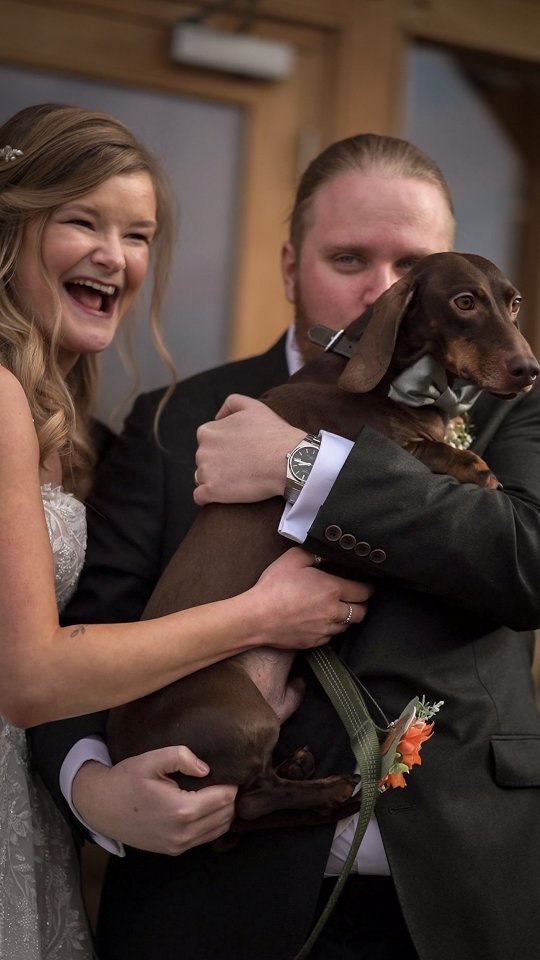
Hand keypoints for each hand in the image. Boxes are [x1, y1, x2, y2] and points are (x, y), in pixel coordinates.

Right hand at [72, 746, 236, 854]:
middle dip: (229, 796)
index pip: (225, 798)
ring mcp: (178, 845)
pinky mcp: (173, 850)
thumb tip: (206, 769)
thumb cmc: (125, 780)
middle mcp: (183, 833)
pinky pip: (205, 838)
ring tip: (215, 791)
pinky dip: (212, 823)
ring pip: (219, 829)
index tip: (227, 770)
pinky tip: (204, 806)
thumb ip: (181, 757)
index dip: (230, 782)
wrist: (100, 807)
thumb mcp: (150, 760)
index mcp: (181, 810)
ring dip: (223, 811)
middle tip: (222, 779)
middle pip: (226, 815)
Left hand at [194, 394, 302, 505]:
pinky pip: (200, 497)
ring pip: (202, 478)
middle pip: (204, 460)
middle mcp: (202, 451)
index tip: (239, 453)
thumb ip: (231, 404)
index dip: (223, 448)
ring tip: (239, 480)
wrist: (287, 461)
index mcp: (207, 431)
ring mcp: (205, 472)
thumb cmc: (273, 433)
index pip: (207, 442)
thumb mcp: (253, 406)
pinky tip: (225, 495)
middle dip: (218, 464)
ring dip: (216, 480)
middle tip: (242, 466)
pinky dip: (209, 497)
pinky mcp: (212, 491)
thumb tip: (217, 417)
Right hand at [249, 547, 373, 649]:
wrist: (256, 617)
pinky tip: (322, 620)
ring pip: (347, 626)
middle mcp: (333, 612)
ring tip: (338, 608)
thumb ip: (316, 553)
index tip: (368, 584)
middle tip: (356, 597)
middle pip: (361, 612)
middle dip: (362, 604)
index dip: (369, 587)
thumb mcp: (294, 559)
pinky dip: (331, 628)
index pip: (364, 591)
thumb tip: (329, 553)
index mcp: (332, 589)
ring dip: (347, 617)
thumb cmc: (273, 586)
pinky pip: (331, 636)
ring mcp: (325, 630)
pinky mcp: (314, 642)